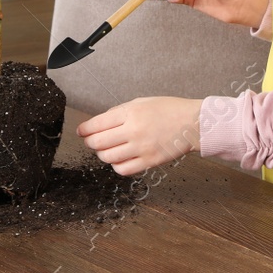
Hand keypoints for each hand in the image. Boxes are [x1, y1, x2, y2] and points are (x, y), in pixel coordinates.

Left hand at [78, 96, 202, 175]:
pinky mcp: (149, 162)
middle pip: (98, 143)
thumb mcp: (142, 102)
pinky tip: (119, 159)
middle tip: (91, 141)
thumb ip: (120, 112)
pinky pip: (123, 169)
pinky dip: (116, 166)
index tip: (81, 131)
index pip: (97, 124)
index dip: (84, 129)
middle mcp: (133, 130)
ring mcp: (141, 148)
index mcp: (130, 112)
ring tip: (106, 150)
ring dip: (102, 154)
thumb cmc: (169, 110)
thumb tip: (100, 123)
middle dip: (90, 142)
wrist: (192, 123)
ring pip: (108, 158)